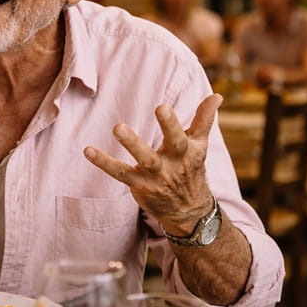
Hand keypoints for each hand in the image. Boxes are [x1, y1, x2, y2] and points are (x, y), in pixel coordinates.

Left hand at [83, 94, 222, 234]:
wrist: (190, 211)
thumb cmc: (191, 169)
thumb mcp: (200, 144)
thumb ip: (204, 119)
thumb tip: (218, 95)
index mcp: (185, 153)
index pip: (179, 137)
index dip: (170, 124)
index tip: (161, 107)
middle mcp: (169, 167)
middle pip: (152, 155)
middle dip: (136, 143)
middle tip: (118, 127)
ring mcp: (153, 178)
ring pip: (138, 163)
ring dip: (124, 148)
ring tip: (114, 129)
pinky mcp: (139, 185)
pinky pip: (120, 173)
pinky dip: (104, 163)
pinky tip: (88, 150)